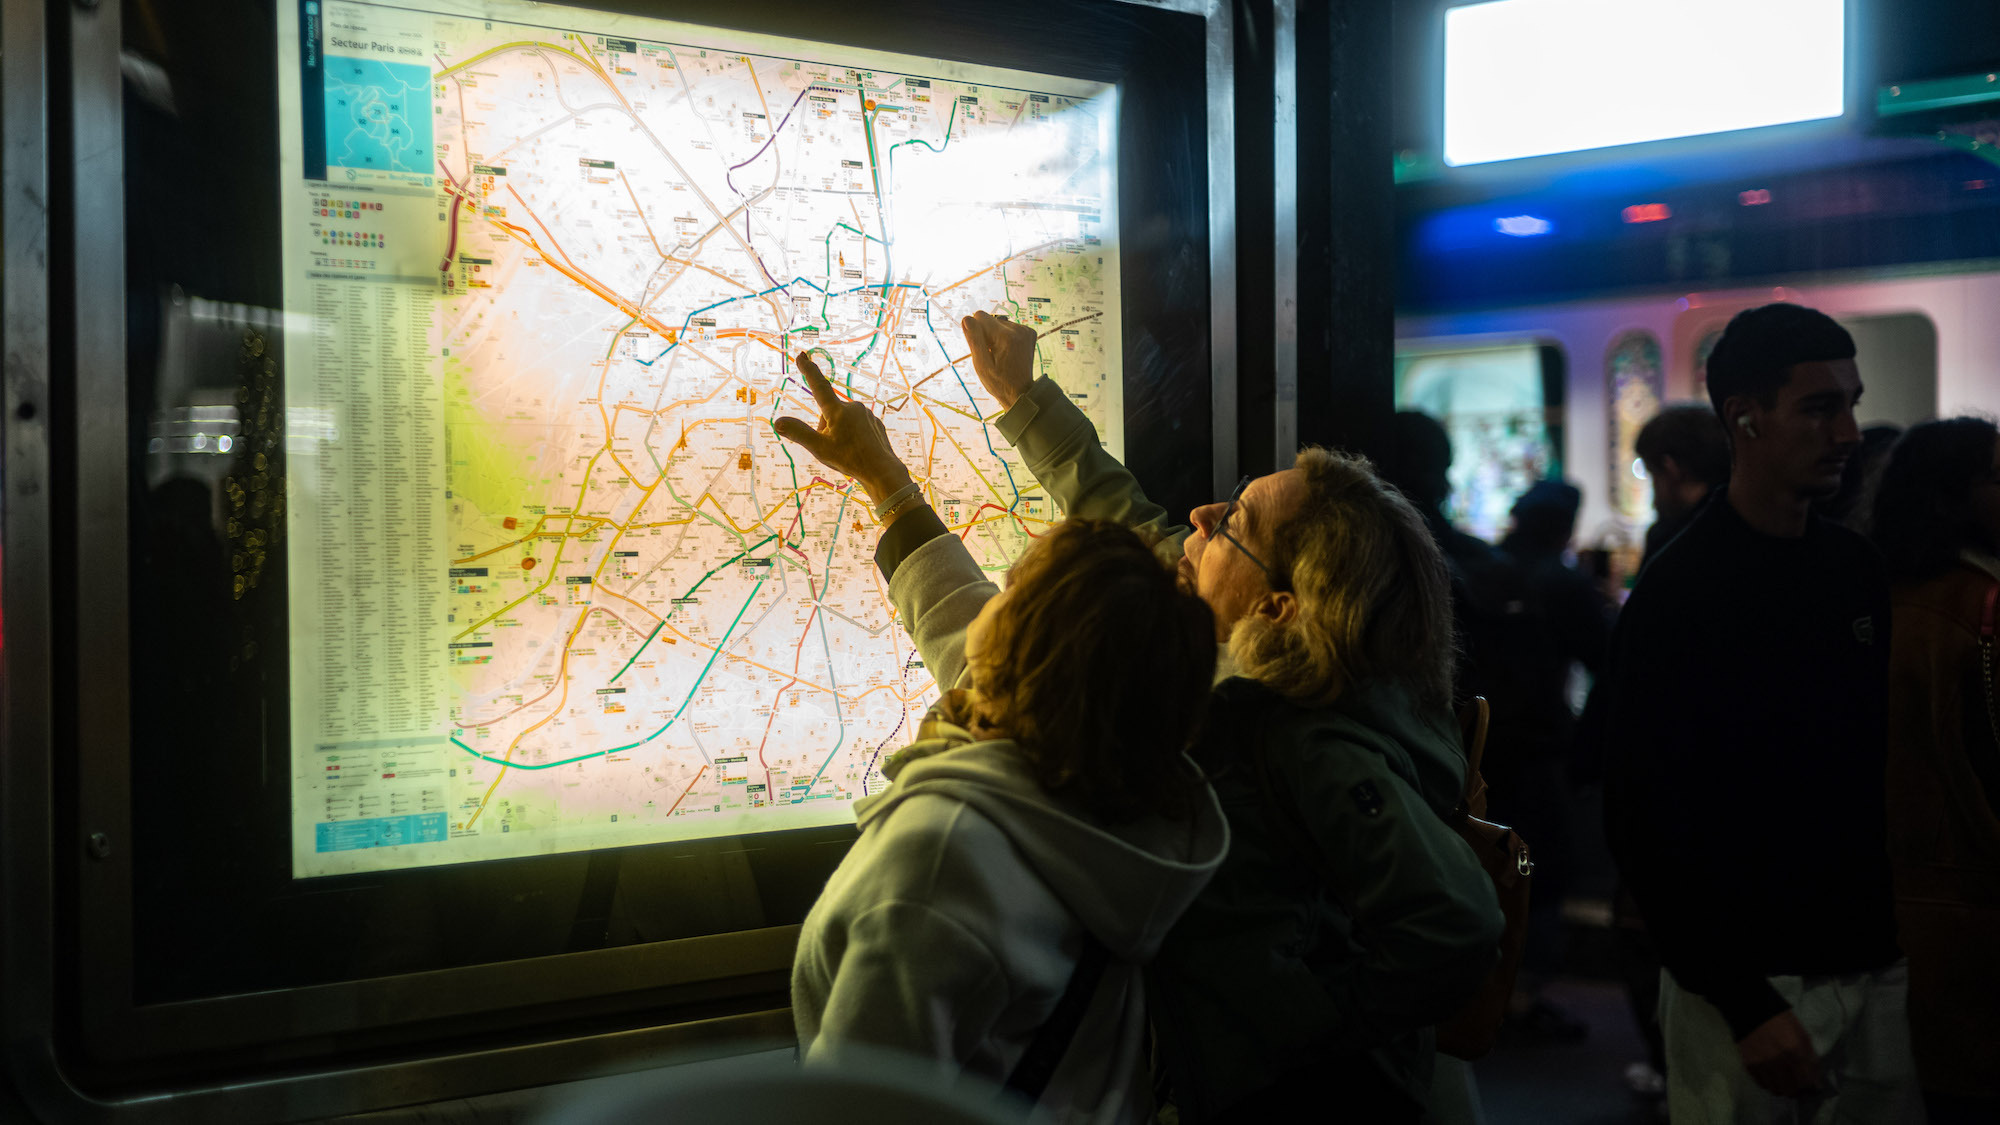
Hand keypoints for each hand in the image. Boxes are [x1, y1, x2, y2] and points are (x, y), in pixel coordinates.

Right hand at [773, 351, 912, 501]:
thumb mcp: (819, 448)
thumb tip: (777, 421)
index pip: (818, 386)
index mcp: (837, 410)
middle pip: (828, 413)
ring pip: (843, 421)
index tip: (801, 355)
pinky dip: (852, 436)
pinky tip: (858, 450)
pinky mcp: (874, 423)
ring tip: (847, 451)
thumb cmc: (849, 459)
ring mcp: (865, 414)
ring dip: (839, 432)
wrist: (881, 470)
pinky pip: (857, 426)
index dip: (808, 370)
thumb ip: (798, 433)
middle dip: (825, 427)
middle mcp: (852, 407)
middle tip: (833, 448)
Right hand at [960, 310, 1037, 411]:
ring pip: (999, 323)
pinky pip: (1008, 327)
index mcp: (1005, 336)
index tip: (982, 349)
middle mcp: (1018, 329)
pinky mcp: (1029, 333)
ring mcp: (1026, 330)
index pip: (980, 316)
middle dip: (985, 334)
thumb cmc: (998, 382)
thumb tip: (967, 319)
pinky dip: (1005, 337)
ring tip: (1000, 355)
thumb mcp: (981, 364)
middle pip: (990, 319)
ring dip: (995, 337)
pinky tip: (1007, 352)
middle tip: (991, 355)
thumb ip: (974, 340)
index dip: (975, 332)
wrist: (1020, 392)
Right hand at [1737, 1010, 1823, 1097]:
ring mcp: (1762, 1064)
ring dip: (1783, 1088)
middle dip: (1798, 1090)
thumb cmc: (1782, 1021)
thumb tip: (1815, 1081)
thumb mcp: (1802, 1035)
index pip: (1806, 1082)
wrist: (1752, 1010)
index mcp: (1795, 1051)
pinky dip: (1769, 1083)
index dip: (1811, 1087)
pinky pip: (1762, 1084)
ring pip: (1776, 1090)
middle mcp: (1778, 1061)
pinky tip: (1772, 1075)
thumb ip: (1811, 1058)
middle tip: (1798, 1084)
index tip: (1812, 1086)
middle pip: (1791, 1090)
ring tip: (1785, 1081)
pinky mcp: (1750, 1065)